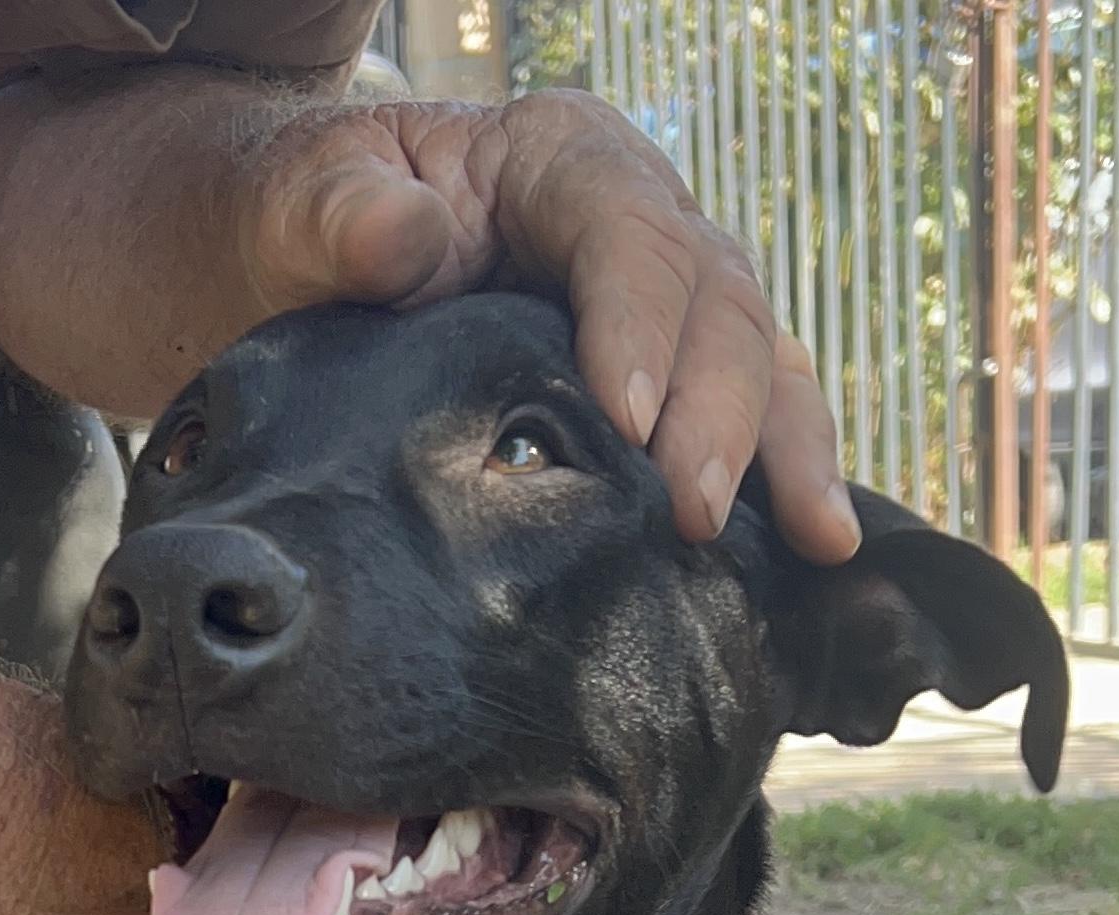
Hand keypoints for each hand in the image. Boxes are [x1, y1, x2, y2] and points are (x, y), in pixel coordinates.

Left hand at [233, 90, 858, 561]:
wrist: (305, 262)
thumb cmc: (309, 224)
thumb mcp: (301, 203)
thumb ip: (342, 215)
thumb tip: (405, 238)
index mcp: (560, 161)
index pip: (627, 230)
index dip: (640, 322)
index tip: (629, 420)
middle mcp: (636, 221)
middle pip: (715, 299)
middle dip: (720, 410)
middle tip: (695, 511)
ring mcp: (662, 302)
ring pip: (759, 356)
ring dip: (788, 449)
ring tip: (816, 537)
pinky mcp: (667, 373)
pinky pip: (750, 412)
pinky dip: (786, 474)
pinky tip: (816, 549)